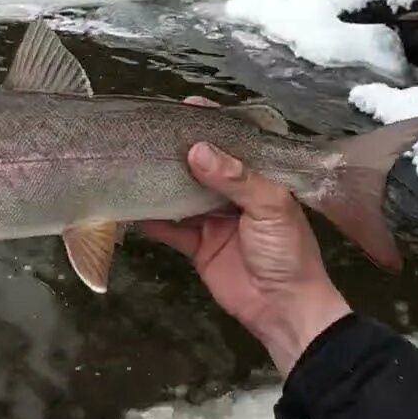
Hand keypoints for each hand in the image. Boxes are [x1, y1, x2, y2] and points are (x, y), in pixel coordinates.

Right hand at [141, 98, 350, 375]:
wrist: (284, 309)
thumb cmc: (287, 252)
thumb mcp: (270, 207)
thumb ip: (235, 178)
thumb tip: (197, 150)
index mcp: (259, 179)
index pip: (233, 144)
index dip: (210, 127)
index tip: (182, 108)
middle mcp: (234, 195)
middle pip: (201, 168)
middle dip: (178, 152)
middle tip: (148, 134)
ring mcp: (213, 220)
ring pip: (181, 195)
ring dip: (161, 183)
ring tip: (133, 162)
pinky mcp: (197, 246)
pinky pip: (170, 229)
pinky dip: (151, 220)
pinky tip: (130, 206)